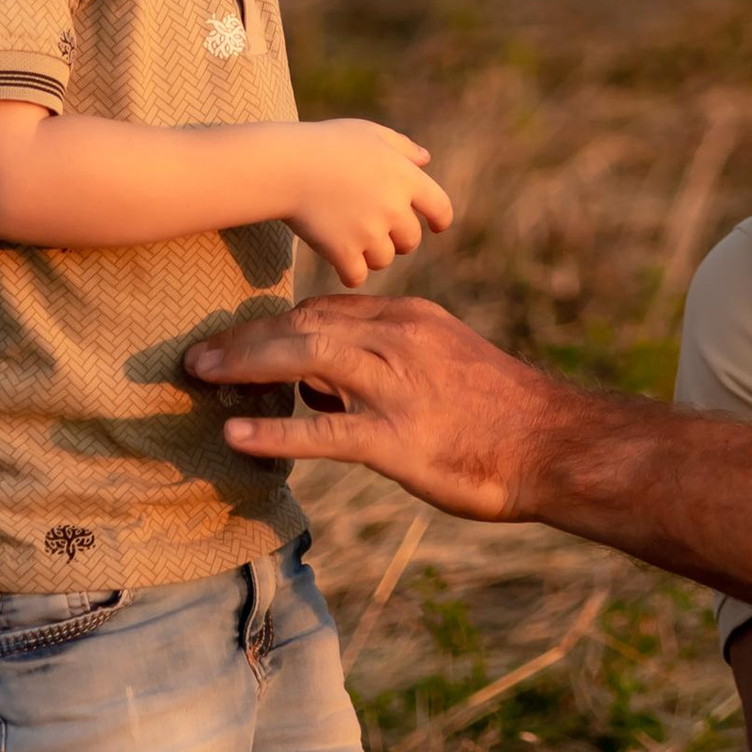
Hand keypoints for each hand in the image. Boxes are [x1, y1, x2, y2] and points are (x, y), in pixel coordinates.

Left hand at [186, 293, 573, 518]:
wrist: (553, 444)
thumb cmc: (501, 414)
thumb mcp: (446, 366)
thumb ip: (385, 368)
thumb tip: (321, 393)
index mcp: (412, 321)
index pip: (327, 307)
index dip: (275, 322)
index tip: (238, 339)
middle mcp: (400, 341)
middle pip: (305, 323)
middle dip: (246, 337)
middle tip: (198, 354)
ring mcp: (398, 387)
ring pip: (306, 359)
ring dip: (247, 365)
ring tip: (203, 376)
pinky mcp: (397, 439)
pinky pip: (324, 433)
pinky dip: (275, 432)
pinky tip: (237, 439)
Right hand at [282, 118, 454, 284]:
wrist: (286, 166)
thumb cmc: (326, 144)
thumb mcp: (369, 133)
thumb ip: (402, 147)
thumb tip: (426, 160)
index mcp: (405, 178)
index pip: (441, 209)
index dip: (439, 220)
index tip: (435, 226)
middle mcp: (394, 208)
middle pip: (410, 241)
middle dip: (396, 238)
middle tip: (374, 229)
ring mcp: (369, 232)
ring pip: (383, 260)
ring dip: (371, 254)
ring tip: (352, 239)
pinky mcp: (343, 252)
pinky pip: (357, 276)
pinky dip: (349, 272)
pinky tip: (341, 262)